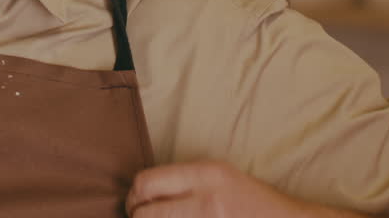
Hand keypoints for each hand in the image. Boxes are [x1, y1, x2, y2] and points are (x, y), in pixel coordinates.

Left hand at [127, 161, 349, 217]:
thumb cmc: (254, 202)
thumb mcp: (221, 178)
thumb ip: (185, 181)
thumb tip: (143, 192)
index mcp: (207, 174)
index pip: (147, 182)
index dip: (134, 197)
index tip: (135, 204)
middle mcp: (207, 200)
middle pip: (145, 212)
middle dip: (137, 217)